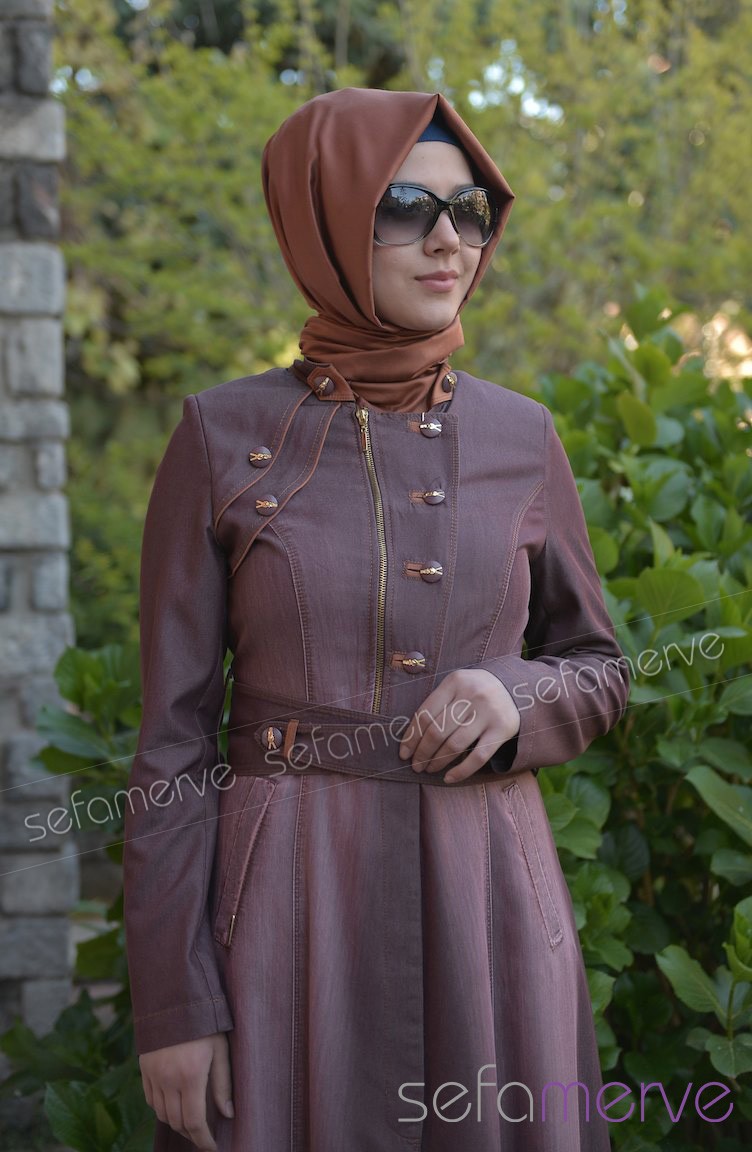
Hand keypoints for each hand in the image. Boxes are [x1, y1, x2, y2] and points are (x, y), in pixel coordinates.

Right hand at [139, 1032, 232, 1150]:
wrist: (175, 998)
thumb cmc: (204, 1022)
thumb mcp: (220, 1049)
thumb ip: (223, 1084)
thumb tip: (229, 1113)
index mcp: (191, 1075)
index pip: (195, 1122)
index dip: (203, 1140)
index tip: (212, 1147)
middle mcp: (168, 1079)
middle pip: (177, 1122)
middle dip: (191, 1134)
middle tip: (204, 1137)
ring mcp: (153, 1075)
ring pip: (162, 1114)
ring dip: (176, 1123)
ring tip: (190, 1124)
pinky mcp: (144, 1069)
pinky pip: (150, 1100)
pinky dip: (161, 1109)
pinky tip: (173, 1107)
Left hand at [399, 669, 519, 783]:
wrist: (514, 687)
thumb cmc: (475, 691)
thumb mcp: (456, 687)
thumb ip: (437, 705)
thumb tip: (411, 739)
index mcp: (455, 682)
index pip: (425, 714)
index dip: (411, 737)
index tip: (404, 753)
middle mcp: (472, 695)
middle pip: (437, 731)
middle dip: (422, 753)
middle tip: (416, 766)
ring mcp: (489, 712)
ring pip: (455, 745)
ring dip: (437, 762)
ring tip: (429, 769)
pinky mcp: (503, 729)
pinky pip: (478, 756)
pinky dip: (461, 771)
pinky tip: (448, 778)